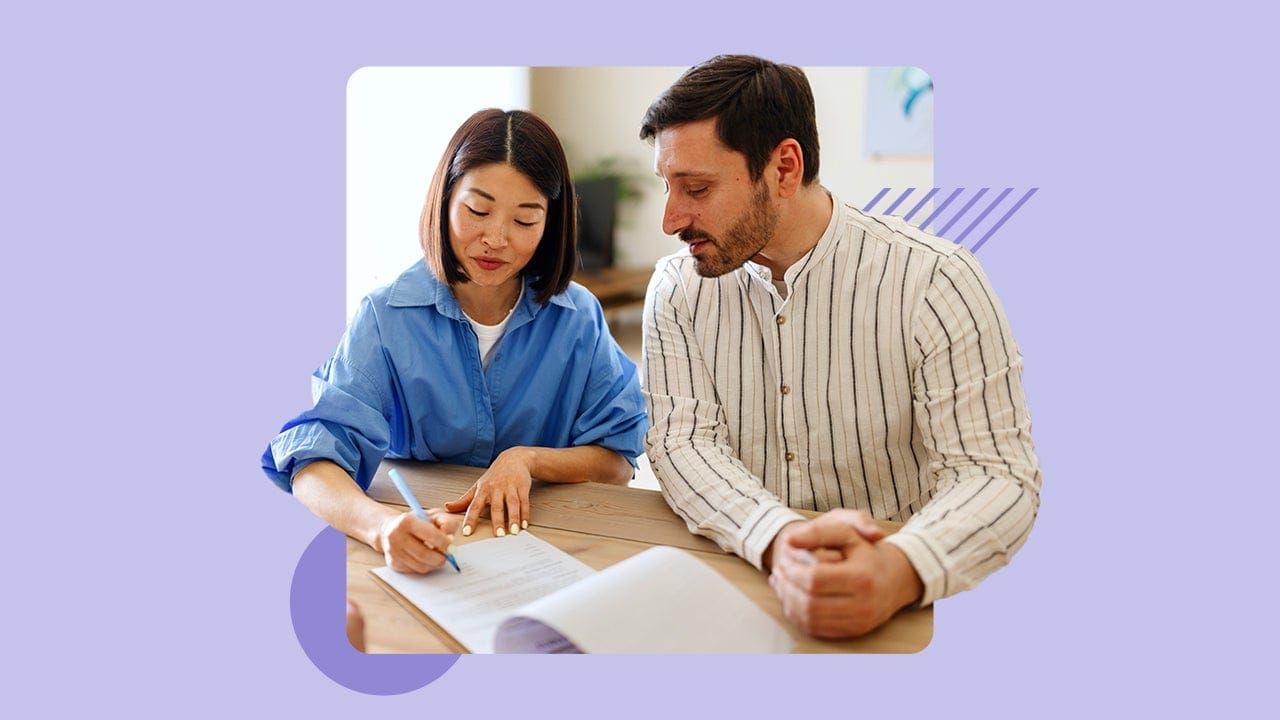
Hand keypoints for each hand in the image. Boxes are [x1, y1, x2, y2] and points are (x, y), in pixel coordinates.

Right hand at [376, 508, 458, 573]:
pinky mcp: (393, 563)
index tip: (452, 547)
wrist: (393, 528)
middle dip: (440, 558)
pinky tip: (426, 559)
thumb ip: (447, 522)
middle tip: (448, 556)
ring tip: (438, 556)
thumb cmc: (418, 521)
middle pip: (424, 554)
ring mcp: (393, 552)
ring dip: (434, 564)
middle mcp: (396, 536)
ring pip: (420, 566)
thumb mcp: (435, 515)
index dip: (444, 543)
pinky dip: (425, 567)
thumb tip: (450, 538)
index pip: (430, 535)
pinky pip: (414, 571)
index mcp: (407, 521)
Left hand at [444, 448, 532, 537]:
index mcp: (483, 489)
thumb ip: (464, 499)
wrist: (514, 459)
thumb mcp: (478, 485)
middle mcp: (496, 488)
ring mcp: (510, 487)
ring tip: (513, 531)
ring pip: (512, 504)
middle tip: (498, 535)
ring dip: (513, 518)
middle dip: (497, 521)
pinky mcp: (522, 487)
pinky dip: (525, 514)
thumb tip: (448, 507)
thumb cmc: (494, 475)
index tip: (467, 532)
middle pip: (496, 506)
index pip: (474, 506)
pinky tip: (524, 524)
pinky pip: (524, 502)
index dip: (470, 519)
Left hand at [768, 509, 922, 637]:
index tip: (783, 561)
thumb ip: (818, 531)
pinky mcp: (852, 632)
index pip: (814, 580)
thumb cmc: (867, 551)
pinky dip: (797, 615)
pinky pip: (816, 629)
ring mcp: (858, 622)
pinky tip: (791, 598)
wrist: (895, 578)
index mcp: (861, 578)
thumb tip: (790, 541)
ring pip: (809, 619)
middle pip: (809, 602)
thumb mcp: (847, 531)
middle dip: (787, 587)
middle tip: (779, 572)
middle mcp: (862, 605)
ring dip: (788, 601)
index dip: (792, 571)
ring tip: (782, 584)